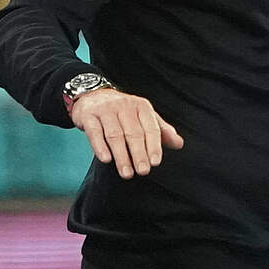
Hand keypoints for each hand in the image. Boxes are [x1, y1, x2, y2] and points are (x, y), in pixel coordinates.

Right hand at [68, 88, 183, 178]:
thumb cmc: (123, 111)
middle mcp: (124, 106)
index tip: (155, 162)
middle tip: (143, 171)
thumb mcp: (144, 116)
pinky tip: (106, 159)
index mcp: (141, 106)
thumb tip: (179, 144)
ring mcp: (105, 110)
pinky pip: (95, 132)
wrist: (93, 95)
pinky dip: (100, 146)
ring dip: (121, 155)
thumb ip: (161, 130)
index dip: (154, 145)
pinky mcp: (89, 116)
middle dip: (139, 154)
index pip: (150, 127)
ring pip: (115, 135)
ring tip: (127, 173)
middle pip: (133, 133)